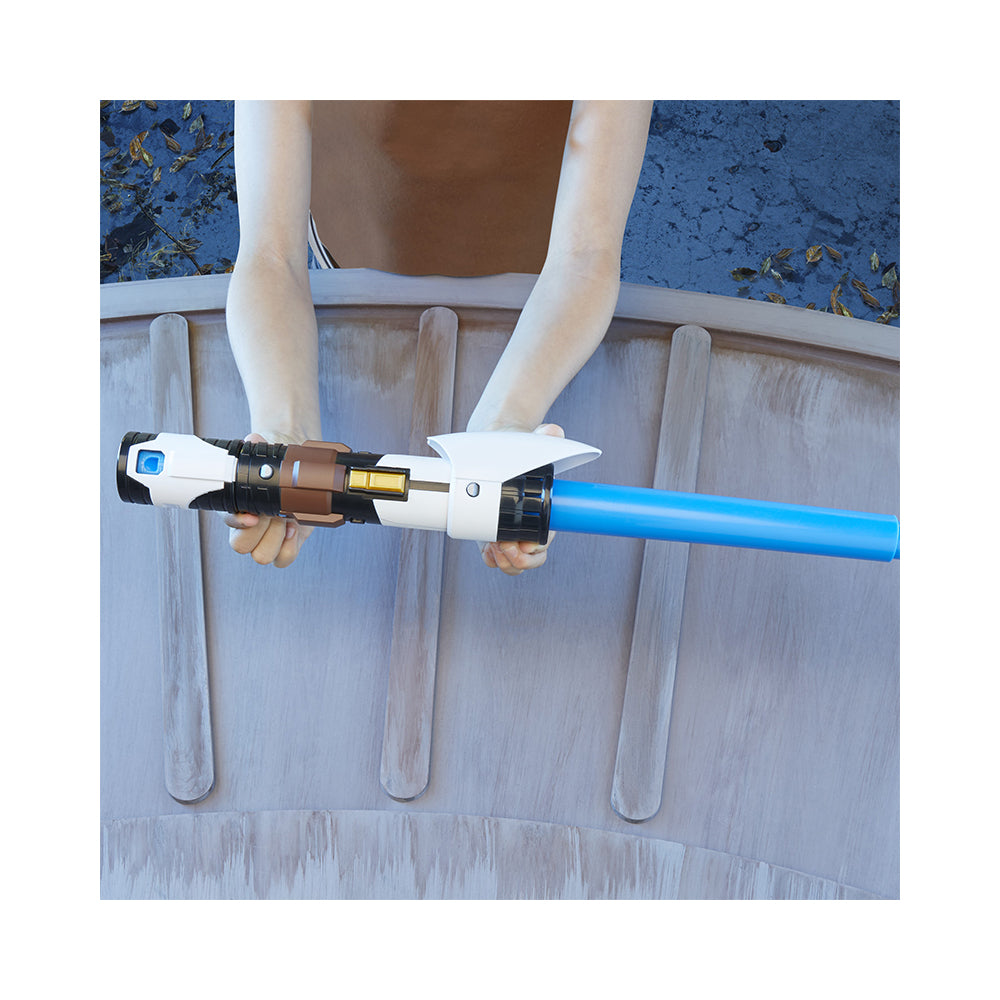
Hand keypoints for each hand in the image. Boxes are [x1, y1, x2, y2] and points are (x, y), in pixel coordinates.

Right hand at [221, 433, 313, 567]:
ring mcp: (267, 539)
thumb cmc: (275, 470)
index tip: (253, 516)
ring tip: (287, 519)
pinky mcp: (286, 545)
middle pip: (241, 545)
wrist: (296, 477)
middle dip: (261, 530)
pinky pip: (283, 560)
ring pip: (262, 556)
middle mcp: (248, 528)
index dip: (238, 521)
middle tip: (275, 513)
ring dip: (276, 538)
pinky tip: (295, 527)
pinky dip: (290, 546)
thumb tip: (254, 439)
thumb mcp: (266, 456)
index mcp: (235, 507)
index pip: (228, 521)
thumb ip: (258, 446)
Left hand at [478, 423, 563, 575]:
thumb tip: (554, 432)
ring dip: (503, 561)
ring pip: (513, 563)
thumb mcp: (530, 440)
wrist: (494, 447)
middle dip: (517, 559)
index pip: (544, 542)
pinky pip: (495, 558)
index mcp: (543, 512)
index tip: (521, 543)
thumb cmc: (516, 448)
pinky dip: (491, 558)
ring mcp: (508, 533)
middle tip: (502, 545)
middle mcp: (528, 526)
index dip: (534, 549)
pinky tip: (485, 548)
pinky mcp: (491, 534)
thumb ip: (546, 436)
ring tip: (491, 546)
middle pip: (530, 560)